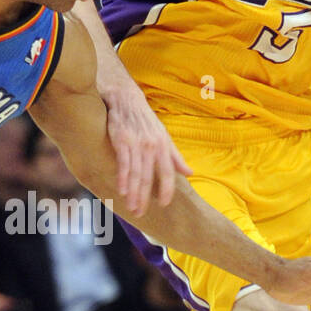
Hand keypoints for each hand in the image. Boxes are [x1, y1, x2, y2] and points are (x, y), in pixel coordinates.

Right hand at [102, 77, 189, 215]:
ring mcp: (136, 143)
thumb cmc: (144, 119)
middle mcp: (151, 145)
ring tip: (132, 208)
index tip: (163, 204)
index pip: (168, 172)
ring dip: (134, 193)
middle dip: (145, 197)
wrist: (125, 97)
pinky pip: (123, 163)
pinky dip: (123, 178)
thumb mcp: (163, 136)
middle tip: (141, 214)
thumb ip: (175, 156)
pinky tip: (121, 191)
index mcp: (163, 146)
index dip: (166, 189)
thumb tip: (189, 173)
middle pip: (150, 177)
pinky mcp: (121, 140)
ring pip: (136, 173)